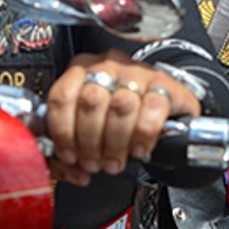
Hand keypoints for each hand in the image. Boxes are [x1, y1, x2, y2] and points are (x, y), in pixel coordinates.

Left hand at [46, 50, 201, 183]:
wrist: (165, 102)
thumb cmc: (122, 112)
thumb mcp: (92, 116)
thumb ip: (74, 133)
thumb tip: (65, 162)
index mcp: (81, 69)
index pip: (62, 96)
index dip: (63, 131)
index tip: (69, 155)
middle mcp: (107, 65)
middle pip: (91, 102)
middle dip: (89, 142)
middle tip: (94, 164)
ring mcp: (136, 72)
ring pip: (120, 106)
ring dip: (115, 143)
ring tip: (114, 162)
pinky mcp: (164, 84)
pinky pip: (152, 109)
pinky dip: (143, 134)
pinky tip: (139, 149)